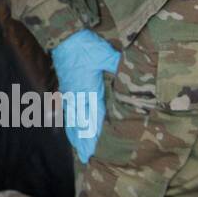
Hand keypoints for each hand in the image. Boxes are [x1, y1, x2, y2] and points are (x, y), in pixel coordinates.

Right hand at [50, 29, 120, 163]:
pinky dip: (69, 124)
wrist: (64, 36)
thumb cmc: (85, 45)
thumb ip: (118, 66)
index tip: (95, 151)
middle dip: (84, 143)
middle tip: (87, 160)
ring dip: (76, 137)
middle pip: (81, 124)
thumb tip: (133, 74)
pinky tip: (70, 130)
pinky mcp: (66, 89)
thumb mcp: (105, 54)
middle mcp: (77, 95)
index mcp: (88, 89)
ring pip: (72, 120)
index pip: (92, 118)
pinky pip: (67, 111)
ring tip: (79, 151)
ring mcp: (70, 93)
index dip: (94, 136)